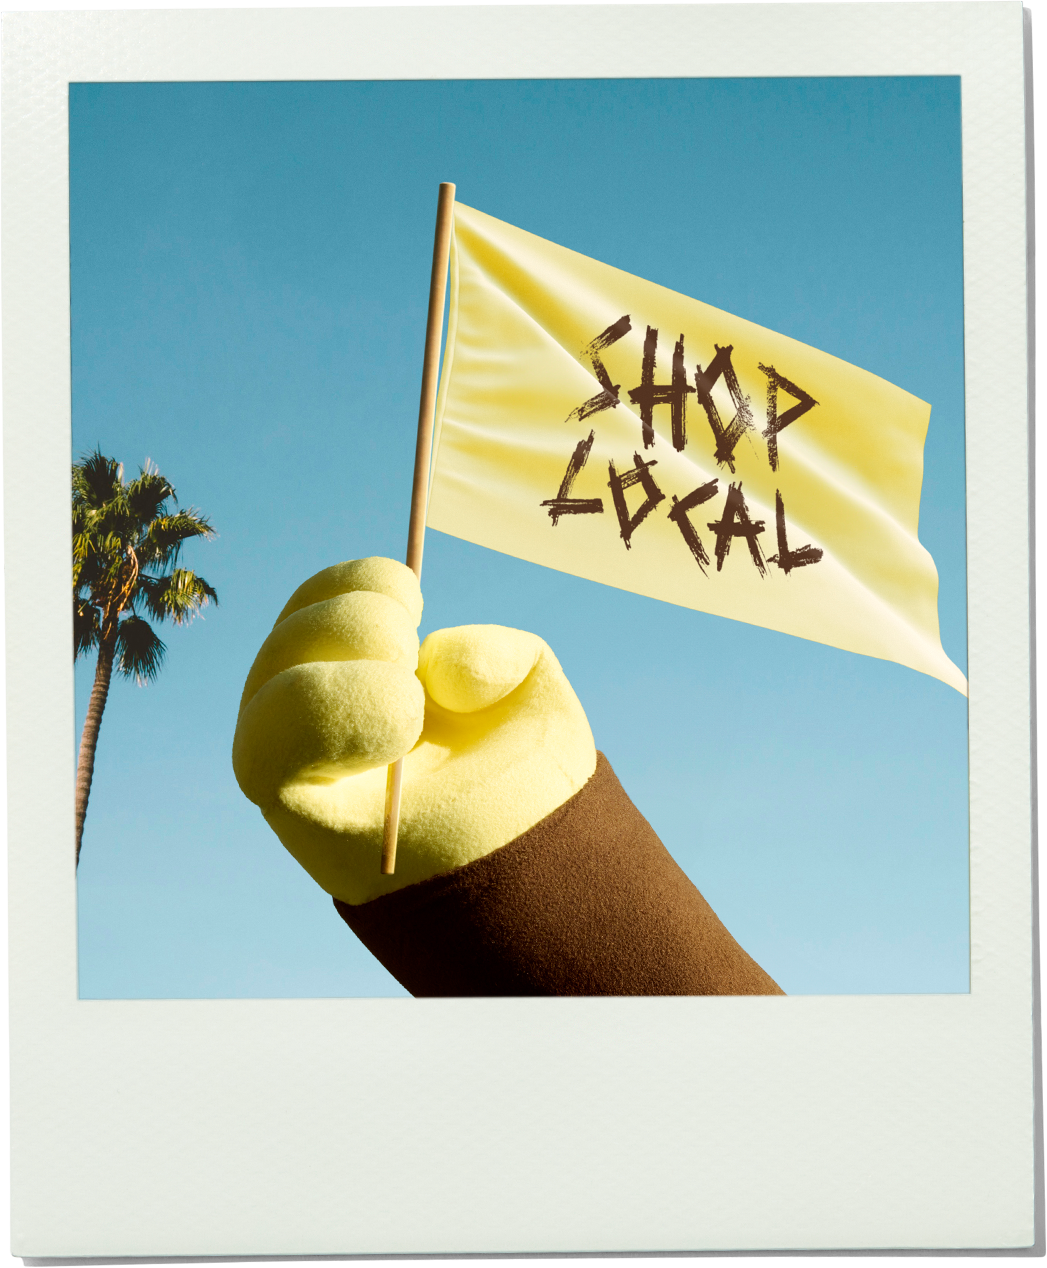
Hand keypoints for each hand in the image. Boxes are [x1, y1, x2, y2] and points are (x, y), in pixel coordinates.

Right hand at [232, 558, 595, 904]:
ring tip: (407, 701)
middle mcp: (315, 714)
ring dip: (342, 667)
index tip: (417, 605)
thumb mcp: (529, 691)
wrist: (535, 866)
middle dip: (357, 619)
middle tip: (409, 654)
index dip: (364, 584)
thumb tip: (435, 666)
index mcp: (361, 674)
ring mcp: (295, 760)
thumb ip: (492, 651)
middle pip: (292, 633)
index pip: (322, 602)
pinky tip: (396, 731)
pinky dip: (328, 711)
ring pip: (271, 682)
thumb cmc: (525, 780)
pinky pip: (265, 745)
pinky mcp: (290, 806)